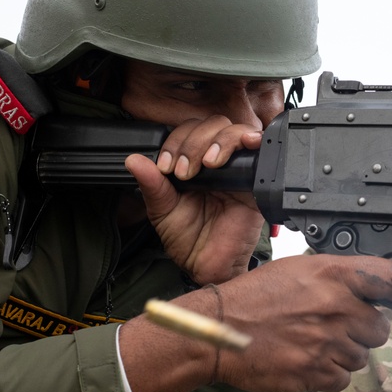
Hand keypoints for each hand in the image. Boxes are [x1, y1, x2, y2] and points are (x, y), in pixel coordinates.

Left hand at [125, 118, 266, 284]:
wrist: (207, 266)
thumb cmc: (188, 241)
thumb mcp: (162, 209)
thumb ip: (152, 184)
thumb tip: (133, 159)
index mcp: (195, 164)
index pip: (189, 131)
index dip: (176, 142)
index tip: (165, 166)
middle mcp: (218, 163)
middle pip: (213, 125)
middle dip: (193, 142)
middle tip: (183, 171)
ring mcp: (238, 171)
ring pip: (233, 131)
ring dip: (217, 142)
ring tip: (206, 165)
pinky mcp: (256, 182)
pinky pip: (258, 152)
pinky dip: (248, 141)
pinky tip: (236, 149)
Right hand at [212, 254, 391, 391]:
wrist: (220, 329)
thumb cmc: (254, 298)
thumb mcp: (298, 269)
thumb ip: (337, 277)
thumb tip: (370, 289)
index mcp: (332, 274)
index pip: (391, 278)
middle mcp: (335, 306)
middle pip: (380, 328)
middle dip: (363, 330)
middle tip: (338, 328)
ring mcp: (326, 341)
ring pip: (362, 356)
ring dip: (344, 353)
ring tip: (315, 343)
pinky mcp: (316, 371)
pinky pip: (343, 378)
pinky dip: (330, 373)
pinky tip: (309, 360)